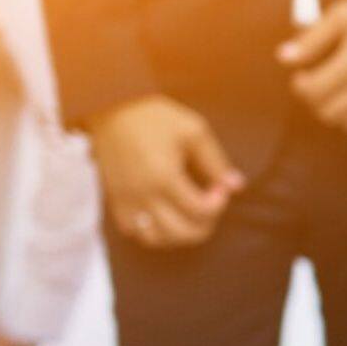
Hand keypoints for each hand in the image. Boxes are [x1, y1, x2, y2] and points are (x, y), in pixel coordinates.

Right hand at [90, 95, 242, 248]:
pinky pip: (134, 231)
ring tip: (190, 214)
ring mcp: (126, 200)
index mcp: (165, 177)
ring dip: (180, 234)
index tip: (220, 187)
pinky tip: (166, 215)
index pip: (201, 211)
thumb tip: (236, 186)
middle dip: (205, 225)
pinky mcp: (114, 200)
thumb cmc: (153, 115)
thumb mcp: (193, 131)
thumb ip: (216, 162)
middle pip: (181, 233)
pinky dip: (154, 231)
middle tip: (210, 205)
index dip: (219, 204)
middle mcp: (143, 195)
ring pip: (156, 239)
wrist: (109, 106)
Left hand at [279, 0, 346, 137]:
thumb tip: (284, 57)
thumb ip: (312, 38)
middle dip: (314, 100)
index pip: (313, 91)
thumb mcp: (345, 14)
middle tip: (316, 84)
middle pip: (328, 112)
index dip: (300, 85)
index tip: (301, 74)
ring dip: (335, 112)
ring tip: (335, 93)